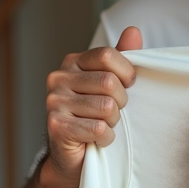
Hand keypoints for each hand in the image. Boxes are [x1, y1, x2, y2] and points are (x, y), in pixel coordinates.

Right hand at [44, 26, 141, 179]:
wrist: (73, 156)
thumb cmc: (94, 116)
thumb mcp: (110, 83)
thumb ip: (122, 57)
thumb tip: (133, 31)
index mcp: (72, 62)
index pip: (107, 55)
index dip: (127, 73)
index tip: (128, 86)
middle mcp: (58, 78)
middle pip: (109, 83)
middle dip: (121, 102)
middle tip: (112, 112)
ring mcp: (54, 102)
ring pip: (107, 108)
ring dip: (113, 122)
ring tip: (102, 124)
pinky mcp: (56, 126)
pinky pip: (99, 129)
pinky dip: (106, 138)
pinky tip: (97, 139)